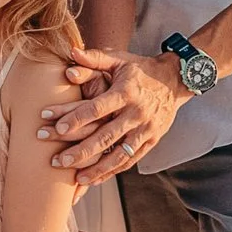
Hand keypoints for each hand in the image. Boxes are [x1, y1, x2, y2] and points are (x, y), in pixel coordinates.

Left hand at [38, 48, 185, 182]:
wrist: (175, 80)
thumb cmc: (140, 69)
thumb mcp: (119, 58)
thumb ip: (94, 57)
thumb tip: (71, 52)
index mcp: (126, 92)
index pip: (97, 108)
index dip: (75, 118)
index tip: (56, 128)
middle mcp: (136, 113)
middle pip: (105, 136)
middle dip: (81, 151)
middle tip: (58, 161)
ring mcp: (145, 129)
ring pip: (119, 154)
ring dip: (97, 168)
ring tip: (76, 179)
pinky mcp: (151, 140)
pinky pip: (131, 159)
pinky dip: (113, 171)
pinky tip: (96, 178)